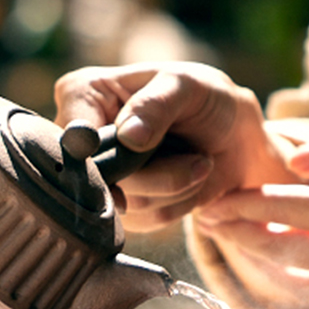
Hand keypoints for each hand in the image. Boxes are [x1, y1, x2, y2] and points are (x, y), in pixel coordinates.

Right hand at [54, 62, 295, 231]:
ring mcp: (105, 177)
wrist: (233, 134)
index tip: (141, 156)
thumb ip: (156, 106)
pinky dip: (178, 207)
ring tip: (200, 163)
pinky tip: (192, 182)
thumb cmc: (206, 97)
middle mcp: (85, 141)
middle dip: (161, 178)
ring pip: (130, 208)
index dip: (105, 159)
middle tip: (200, 160)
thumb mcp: (185, 86)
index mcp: (83, 96)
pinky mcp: (126, 206)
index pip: (75, 140)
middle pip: (105, 181)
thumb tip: (128, 137)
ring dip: (176, 191)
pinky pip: (146, 222)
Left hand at [194, 120, 308, 308]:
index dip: (240, 206)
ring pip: (295, 284)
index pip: (280, 212)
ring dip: (260, 263)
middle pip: (277, 252)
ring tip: (237, 242)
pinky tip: (283, 267)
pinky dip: (295, 284)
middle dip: (237, 236)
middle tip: (206, 221)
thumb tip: (290, 161)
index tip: (210, 201)